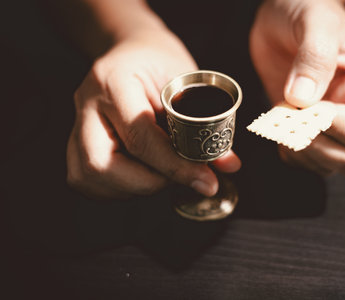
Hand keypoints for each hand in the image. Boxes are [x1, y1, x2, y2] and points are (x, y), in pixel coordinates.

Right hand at [67, 28, 240, 199]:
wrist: (131, 48)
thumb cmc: (159, 60)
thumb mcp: (186, 81)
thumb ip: (206, 123)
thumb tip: (229, 165)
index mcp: (114, 81)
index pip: (140, 137)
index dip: (176, 167)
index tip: (206, 182)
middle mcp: (87, 105)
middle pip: (100, 165)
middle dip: (147, 183)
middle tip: (177, 175)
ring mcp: (77, 124)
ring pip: (89, 178)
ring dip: (132, 187)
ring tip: (161, 172)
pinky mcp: (75, 142)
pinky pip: (88, 181)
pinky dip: (119, 188)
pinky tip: (141, 174)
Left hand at [250, 0, 344, 175]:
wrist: (282, 12)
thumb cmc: (307, 8)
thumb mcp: (315, 23)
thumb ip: (315, 58)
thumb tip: (303, 99)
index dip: (335, 127)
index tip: (308, 108)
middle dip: (320, 149)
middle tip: (293, 126)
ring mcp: (325, 122)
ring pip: (328, 164)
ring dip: (302, 154)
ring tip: (282, 125)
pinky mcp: (302, 125)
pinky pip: (302, 157)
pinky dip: (288, 153)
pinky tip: (277, 130)